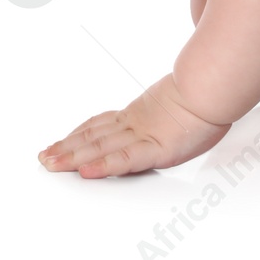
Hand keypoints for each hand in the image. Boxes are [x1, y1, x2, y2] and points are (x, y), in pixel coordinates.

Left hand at [39, 72, 232, 177]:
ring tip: (51, 164)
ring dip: (73, 157)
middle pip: (93, 136)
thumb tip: (164, 105)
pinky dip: (103, 167)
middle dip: (66, 148)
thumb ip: (165, 106)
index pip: (101, 124)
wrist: (216, 87)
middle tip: (43, 158)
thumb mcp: (181, 101)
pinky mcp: (155, 148)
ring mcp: (143, 136)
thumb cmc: (206, 93)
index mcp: (140, 113)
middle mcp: (135, 124)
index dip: (78, 133)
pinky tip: (85, 172)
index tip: (61, 141)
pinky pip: (124, 159)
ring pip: (100, 147)